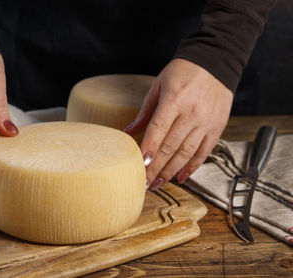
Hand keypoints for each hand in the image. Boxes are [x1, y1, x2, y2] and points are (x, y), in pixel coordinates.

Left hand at [125, 58, 232, 189]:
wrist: (215, 61)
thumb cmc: (183, 71)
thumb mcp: (159, 85)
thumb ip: (145, 112)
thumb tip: (128, 132)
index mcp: (174, 100)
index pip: (158, 129)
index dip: (148, 149)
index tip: (139, 166)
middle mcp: (192, 113)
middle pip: (171, 146)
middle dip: (156, 168)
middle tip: (144, 183)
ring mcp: (206, 121)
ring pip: (187, 153)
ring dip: (171, 171)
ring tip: (158, 183)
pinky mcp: (218, 126)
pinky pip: (204, 151)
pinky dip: (192, 166)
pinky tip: (181, 177)